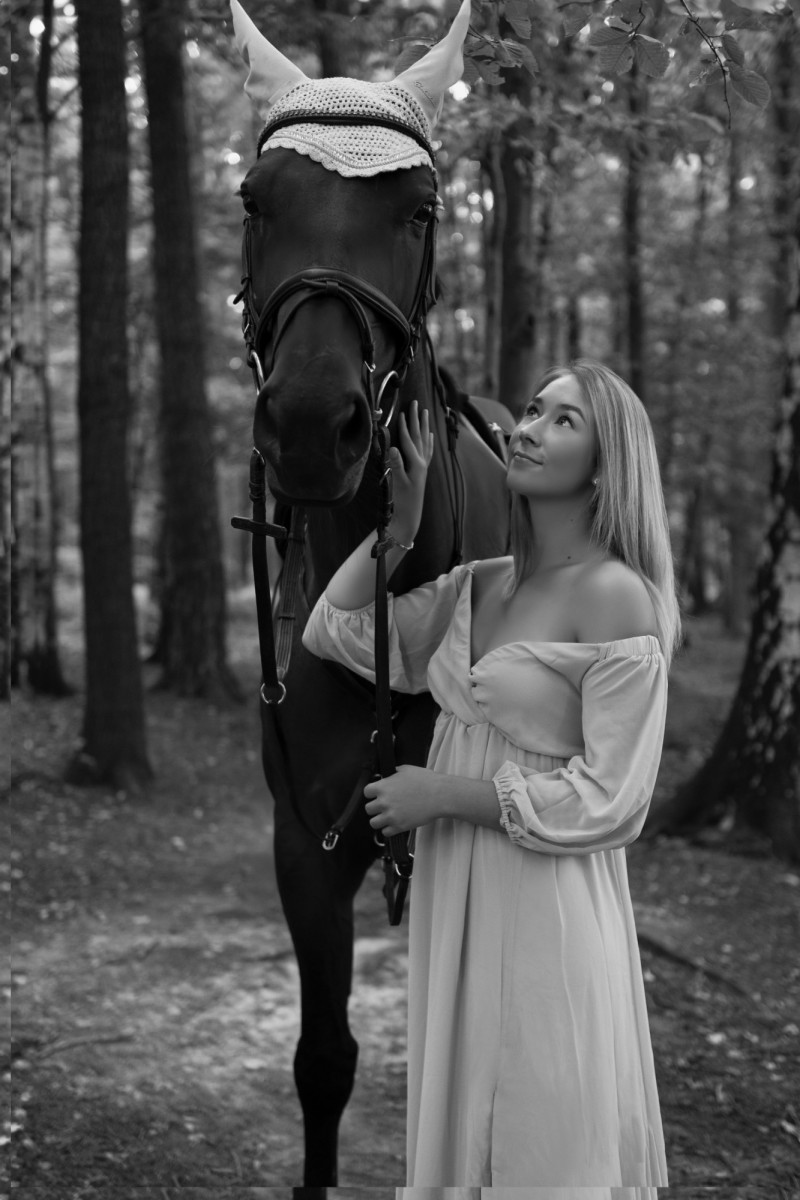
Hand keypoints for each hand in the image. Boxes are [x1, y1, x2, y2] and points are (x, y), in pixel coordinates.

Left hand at [364, 764, 442, 836]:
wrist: (440, 795)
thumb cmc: (426, 781)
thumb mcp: (406, 770)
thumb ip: (393, 773)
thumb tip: (388, 775)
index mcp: (383, 787)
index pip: (366, 792)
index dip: (372, 793)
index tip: (377, 794)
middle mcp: (384, 802)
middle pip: (368, 809)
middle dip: (376, 807)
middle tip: (384, 805)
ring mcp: (391, 816)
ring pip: (373, 823)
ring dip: (379, 819)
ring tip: (387, 816)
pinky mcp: (399, 826)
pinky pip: (385, 832)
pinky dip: (388, 829)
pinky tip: (394, 823)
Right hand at [388, 401, 433, 544]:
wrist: (410, 516)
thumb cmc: (403, 501)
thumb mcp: (398, 482)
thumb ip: (395, 464)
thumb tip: (392, 447)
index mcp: (415, 464)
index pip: (408, 440)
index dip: (404, 426)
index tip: (402, 411)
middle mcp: (422, 463)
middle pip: (419, 436)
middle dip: (416, 419)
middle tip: (415, 403)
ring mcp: (423, 466)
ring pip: (425, 441)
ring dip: (424, 426)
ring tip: (425, 413)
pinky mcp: (422, 471)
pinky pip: (427, 451)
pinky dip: (428, 441)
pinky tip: (430, 435)